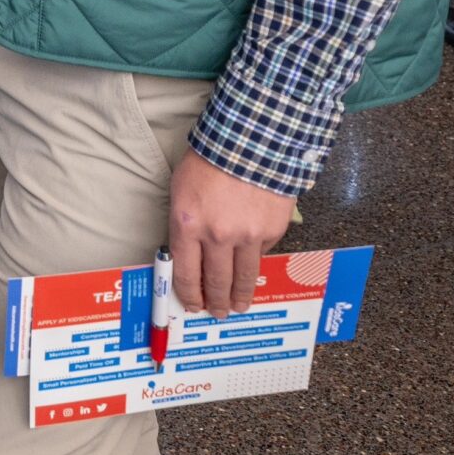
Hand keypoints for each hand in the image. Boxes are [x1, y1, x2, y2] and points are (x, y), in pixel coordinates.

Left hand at [166, 150, 297, 316]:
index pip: (185, 272)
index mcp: (188, 224)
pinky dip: (255, 262)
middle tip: (218, 313)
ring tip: (239, 307)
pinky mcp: (271, 231)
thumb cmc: (209, 161)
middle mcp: (217, 235)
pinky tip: (252, 267)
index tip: (192, 305)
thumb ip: (185, 225)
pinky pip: (262, 254)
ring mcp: (247, 235)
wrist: (252, 141)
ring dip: (239, 296)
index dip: (188, 294)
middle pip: (215, 281)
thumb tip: (191, 255)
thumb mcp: (181, 191)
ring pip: (243, 276)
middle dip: (215, 302)